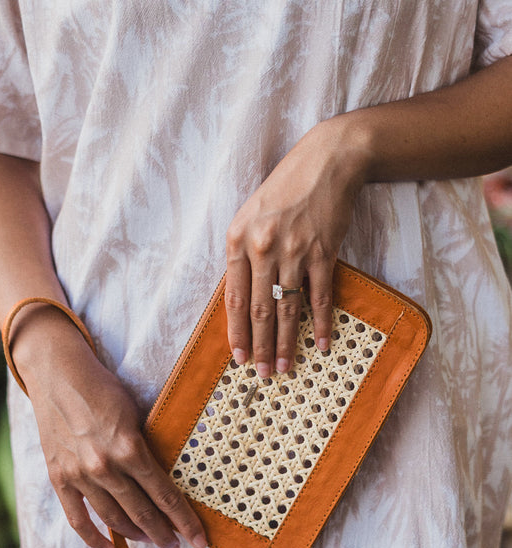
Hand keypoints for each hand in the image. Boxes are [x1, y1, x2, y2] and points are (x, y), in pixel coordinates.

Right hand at [12, 307, 206, 547]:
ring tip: (152, 542)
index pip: (164, 495)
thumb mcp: (137, 413)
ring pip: (114, 519)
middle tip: (179, 545)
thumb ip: (150, 446)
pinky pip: (78, 518)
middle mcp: (104, 466)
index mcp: (130, 447)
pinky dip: (94, 538)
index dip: (184, 521)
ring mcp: (79, 475)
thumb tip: (172, 475)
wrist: (58, 374)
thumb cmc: (104, 389)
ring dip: (136, 536)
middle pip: (142, 513)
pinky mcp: (59, 478)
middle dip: (164, 533)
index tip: (199, 539)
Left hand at [225, 118, 365, 375]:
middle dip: (261, 347)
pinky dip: (321, 323)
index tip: (239, 357)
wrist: (327, 161)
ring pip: (287, 309)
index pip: (233, 298)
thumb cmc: (286, 189)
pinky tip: (321, 343)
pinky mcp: (322, 252)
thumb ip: (245, 254)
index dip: (236, 333)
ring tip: (286, 367)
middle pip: (259, 311)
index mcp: (238, 240)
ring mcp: (293, 251)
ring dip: (287, 343)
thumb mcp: (252, 215)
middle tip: (263, 373)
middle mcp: (263, 248)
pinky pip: (320, 297)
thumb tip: (243, 299)